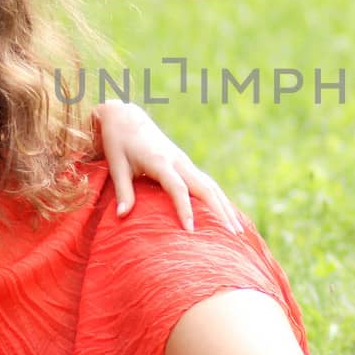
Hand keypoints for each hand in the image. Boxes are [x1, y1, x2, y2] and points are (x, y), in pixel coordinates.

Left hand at [93, 100, 241, 233]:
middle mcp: (178, 161)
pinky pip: (207, 183)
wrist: (127, 118)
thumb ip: (123, 191)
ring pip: (211, 186)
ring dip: (225, 207)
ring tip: (237, 231)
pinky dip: (219, 200)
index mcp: (161, 162)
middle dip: (219, 213)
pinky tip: (227, 216)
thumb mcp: (116, 165)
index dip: (185, 209)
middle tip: (231, 237)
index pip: (178, 188)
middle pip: (204, 188)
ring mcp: (185, 162)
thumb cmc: (119, 142)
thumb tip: (122, 216)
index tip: (191, 231)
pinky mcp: (186, 164)